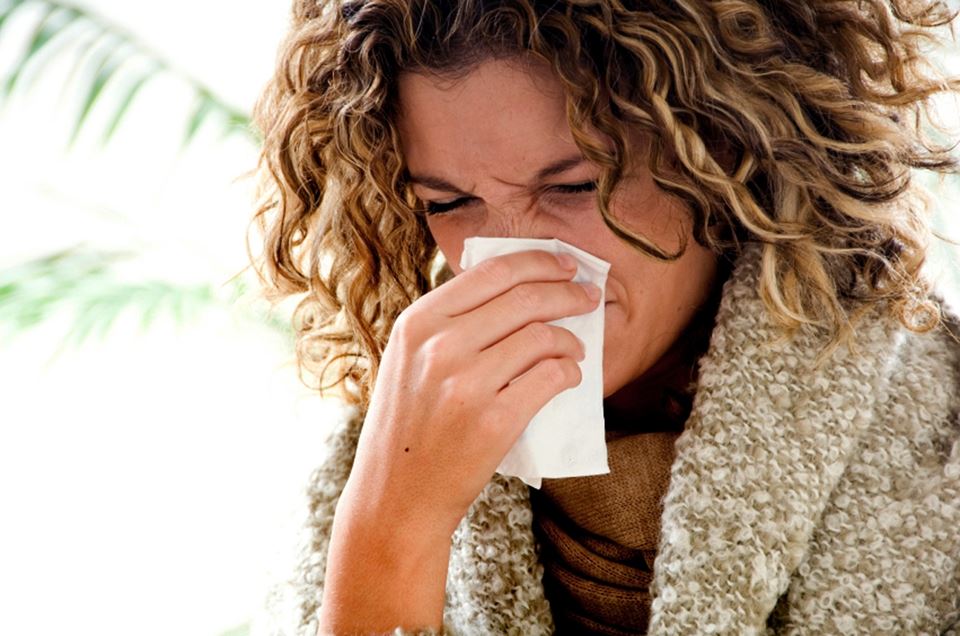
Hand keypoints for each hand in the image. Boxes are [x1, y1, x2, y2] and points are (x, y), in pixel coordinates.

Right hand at [338, 249, 601, 540]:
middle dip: (568, 293)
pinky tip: (569, 376)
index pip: (492, 272)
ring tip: (576, 347)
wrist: (396, 496)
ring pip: (543, 336)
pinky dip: (569, 371)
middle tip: (589, 297)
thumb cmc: (408, 426)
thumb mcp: (407, 360)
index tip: (566, 265)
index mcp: (417, 323)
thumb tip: (512, 287)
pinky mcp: (493, 421)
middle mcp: (439, 346)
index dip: (539, 262)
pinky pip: (551, 376)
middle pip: (525, 298)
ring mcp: (466, 383)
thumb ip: (448, 323)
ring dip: (571, 338)